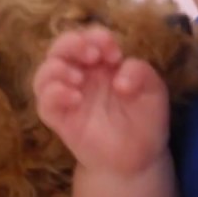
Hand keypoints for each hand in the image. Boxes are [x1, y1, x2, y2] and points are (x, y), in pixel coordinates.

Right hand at [33, 26, 170, 176]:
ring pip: (45, 72)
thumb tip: (119, 78)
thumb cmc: (146, 119)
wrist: (139, 158)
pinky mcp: (59, 119)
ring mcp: (68, 96)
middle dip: (72, 44)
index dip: (97, 38)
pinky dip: (53, 94)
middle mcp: (81, 74)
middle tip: (92, 57)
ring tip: (79, 80)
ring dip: (57, 69)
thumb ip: (141, 73)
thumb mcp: (154, 91)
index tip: (114, 54)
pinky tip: (74, 98)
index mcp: (102, 62)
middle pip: (61, 47)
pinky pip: (44, 102)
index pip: (89, 38)